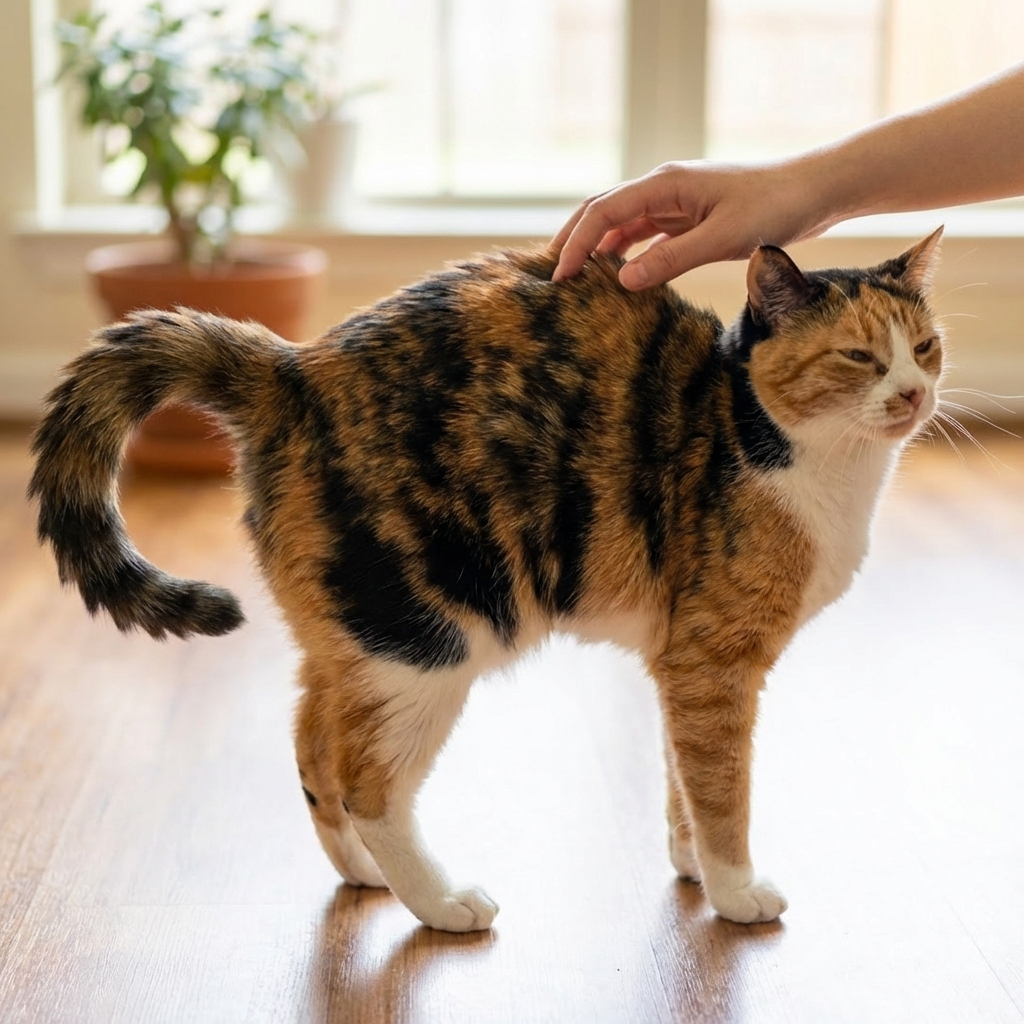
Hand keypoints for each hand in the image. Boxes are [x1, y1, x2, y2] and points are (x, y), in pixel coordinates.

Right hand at [551, 160, 831, 289]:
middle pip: (603, 211)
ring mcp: (675, 203)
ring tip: (577, 280)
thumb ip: (671, 260)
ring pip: (621, 225)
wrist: (815, 191)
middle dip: (574, 240)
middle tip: (553, 276)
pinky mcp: (688, 219)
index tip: (560, 276)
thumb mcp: (722, 238)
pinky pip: (645, 236)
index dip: (577, 242)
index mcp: (665, 184)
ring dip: (597, 249)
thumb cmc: (775, 207)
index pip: (604, 210)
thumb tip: (622, 281)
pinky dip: (626, 255)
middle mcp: (663, 189)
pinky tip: (618, 277)